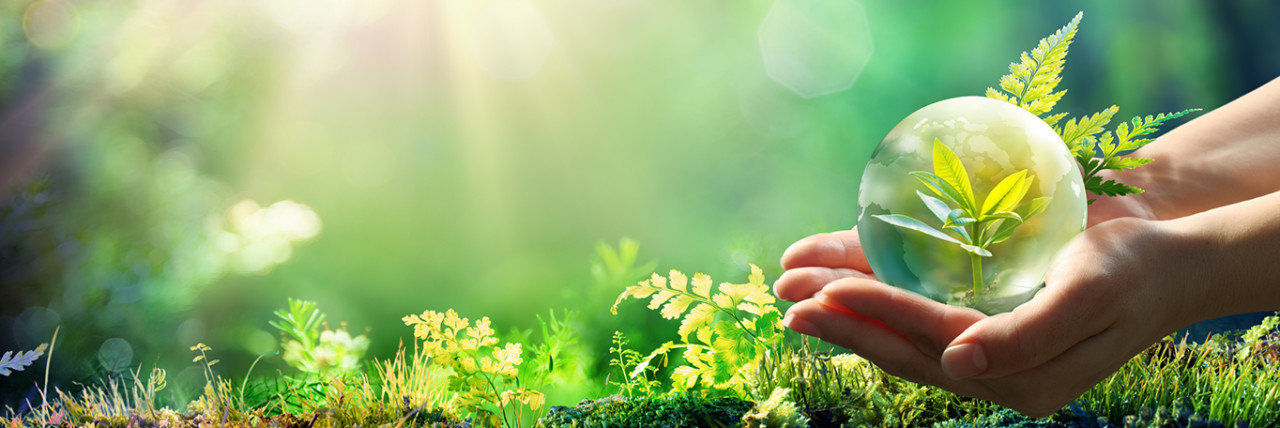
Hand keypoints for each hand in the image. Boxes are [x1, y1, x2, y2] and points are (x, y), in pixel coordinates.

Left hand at [776, 205, 1206, 416]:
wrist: (1164, 262)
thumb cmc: (1132, 273)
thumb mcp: (1087, 299)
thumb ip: (1025, 336)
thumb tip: (957, 367)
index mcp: (1017, 374)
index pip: (930, 342)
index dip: (877, 314)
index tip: (825, 292)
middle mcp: (990, 367)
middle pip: (900, 345)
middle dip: (840, 320)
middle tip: (783, 298)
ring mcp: (979, 346)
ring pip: (898, 330)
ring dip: (845, 308)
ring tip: (788, 287)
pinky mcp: (975, 321)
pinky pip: (913, 310)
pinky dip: (874, 289)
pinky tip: (834, 272)